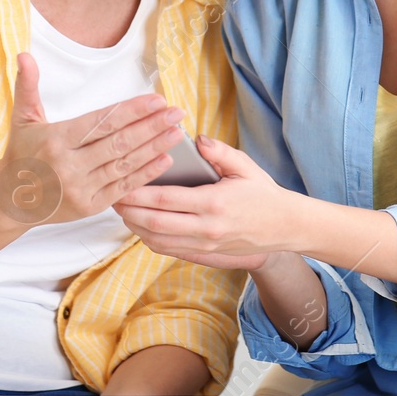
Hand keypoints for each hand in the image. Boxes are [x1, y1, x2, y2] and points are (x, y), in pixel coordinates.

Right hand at [1, 53, 182, 224]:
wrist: (10, 201)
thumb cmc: (21, 154)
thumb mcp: (22, 119)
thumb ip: (28, 85)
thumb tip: (24, 55)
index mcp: (57, 139)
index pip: (102, 122)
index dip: (131, 111)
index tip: (156, 100)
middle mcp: (69, 165)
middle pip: (119, 143)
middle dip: (151, 126)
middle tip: (176, 112)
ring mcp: (80, 188)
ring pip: (124, 165)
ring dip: (154, 148)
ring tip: (176, 132)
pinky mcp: (89, 206)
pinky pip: (123, 187)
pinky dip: (146, 174)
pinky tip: (165, 160)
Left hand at [113, 136, 294, 270]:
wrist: (284, 227)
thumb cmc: (263, 193)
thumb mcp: (245, 166)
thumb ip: (219, 151)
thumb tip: (196, 140)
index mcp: (214, 202)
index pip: (165, 200)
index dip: (138, 194)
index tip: (120, 184)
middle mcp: (206, 228)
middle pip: (154, 224)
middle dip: (129, 211)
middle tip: (112, 197)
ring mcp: (205, 245)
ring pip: (158, 241)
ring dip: (135, 228)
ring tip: (122, 211)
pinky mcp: (205, 255)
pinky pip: (169, 250)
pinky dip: (150, 240)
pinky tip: (141, 226)